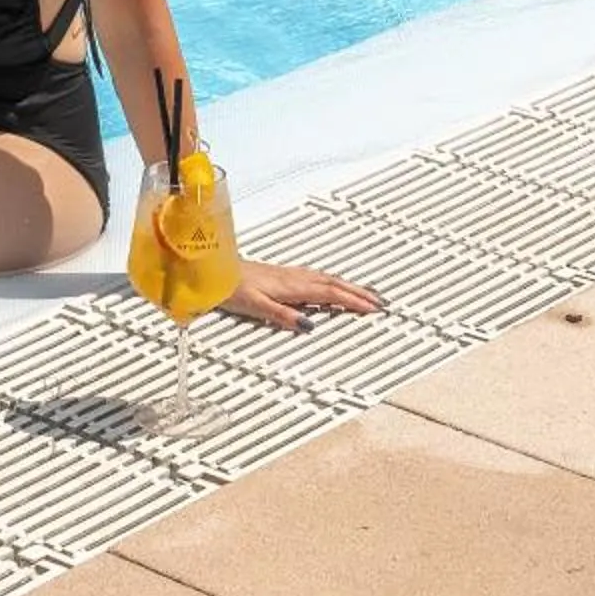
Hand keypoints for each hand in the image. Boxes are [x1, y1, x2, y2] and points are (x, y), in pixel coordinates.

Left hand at [221, 258, 384, 332]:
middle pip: (333, 284)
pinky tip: (331, 285)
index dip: (353, 301)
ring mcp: (288, 275)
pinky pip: (316, 278)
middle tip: (380, 302)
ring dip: (347, 286)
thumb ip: (282, 316)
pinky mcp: (282, 275)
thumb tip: (310, 325)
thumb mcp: (256, 306)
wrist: (214, 270)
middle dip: (358, 292)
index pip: (330, 293)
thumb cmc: (230, 287)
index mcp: (292, 286)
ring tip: (364, 293)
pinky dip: (331, 283)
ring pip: (326, 279)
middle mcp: (293, 278)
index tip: (374, 308)